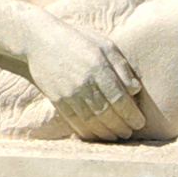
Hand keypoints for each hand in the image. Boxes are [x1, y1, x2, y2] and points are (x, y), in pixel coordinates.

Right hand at [28, 21, 145, 139]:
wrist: (38, 41)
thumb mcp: (104, 44)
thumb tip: (136, 90)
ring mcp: (69, 92)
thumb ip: (122, 66)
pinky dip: (86, 131)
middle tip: (129, 133)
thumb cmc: (77, 39)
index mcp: (99, 67)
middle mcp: (84, 82)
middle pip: (106, 113)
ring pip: (91, 120)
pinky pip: (74, 120)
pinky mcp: (57, 99)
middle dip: (121, 126)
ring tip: (116, 137)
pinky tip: (96, 135)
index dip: (131, 114)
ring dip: (106, 132)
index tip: (139, 123)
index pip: (119, 98)